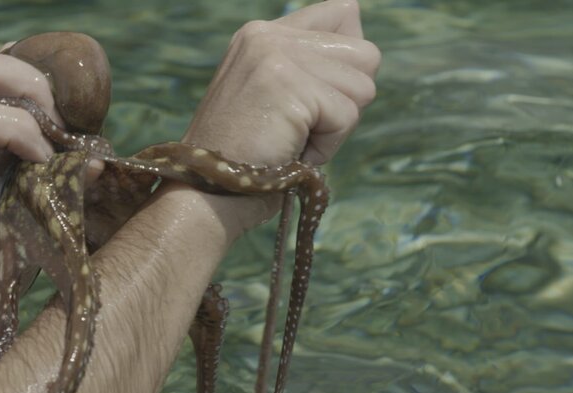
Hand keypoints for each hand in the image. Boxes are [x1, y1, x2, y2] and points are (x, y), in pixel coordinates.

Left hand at [0, 44, 70, 323]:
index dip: (17, 131)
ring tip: (47, 121)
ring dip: (24, 83)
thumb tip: (95, 165)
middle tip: (55, 128)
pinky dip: (16, 83)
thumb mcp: (11, 245)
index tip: (45, 160)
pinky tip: (34, 111)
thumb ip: (47, 203)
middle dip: (26, 89)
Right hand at [172, 0, 379, 232]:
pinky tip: (289, 152)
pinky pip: (347, 115)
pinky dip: (326, 146)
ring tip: (291, 140)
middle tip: (301, 128)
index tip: (316, 99)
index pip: (344, 14)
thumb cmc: (246, 158)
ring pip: (363, 86)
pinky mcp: (288, 86)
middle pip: (365, 54)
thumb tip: (366, 61)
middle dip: (346, 101)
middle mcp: (267, 35)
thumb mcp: (273, 96)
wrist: (206, 194)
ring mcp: (275, 57)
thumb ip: (309, 69)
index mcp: (262, 34)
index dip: (348, 62)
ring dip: (335, 127)